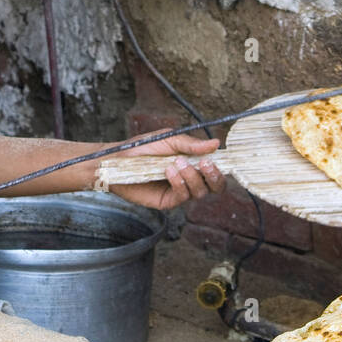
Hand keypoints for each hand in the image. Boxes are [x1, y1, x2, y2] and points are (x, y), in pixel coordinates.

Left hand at [107, 131, 226, 209]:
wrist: (117, 161)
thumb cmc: (143, 148)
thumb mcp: (168, 139)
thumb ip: (191, 144)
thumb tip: (216, 143)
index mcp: (194, 163)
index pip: (217, 169)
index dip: (223, 166)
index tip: (220, 157)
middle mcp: (190, 179)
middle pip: (215, 186)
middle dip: (214, 176)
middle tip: (205, 163)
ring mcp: (180, 191)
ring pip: (200, 192)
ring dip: (192, 177)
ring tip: (177, 163)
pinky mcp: (168, 201)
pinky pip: (183, 196)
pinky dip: (179, 183)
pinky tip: (169, 171)